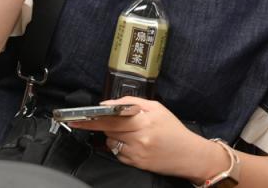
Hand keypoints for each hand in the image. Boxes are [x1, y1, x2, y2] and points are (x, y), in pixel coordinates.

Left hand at [78, 97, 223, 180]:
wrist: (188, 154)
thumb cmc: (173, 130)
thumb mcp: (157, 108)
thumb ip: (132, 102)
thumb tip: (110, 104)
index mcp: (145, 121)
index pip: (112, 118)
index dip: (93, 118)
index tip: (79, 117)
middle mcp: (139, 138)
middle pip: (108, 130)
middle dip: (96, 125)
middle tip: (85, 121)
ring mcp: (137, 153)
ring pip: (111, 142)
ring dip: (112, 136)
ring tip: (126, 132)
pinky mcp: (136, 164)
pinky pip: (118, 154)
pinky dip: (119, 147)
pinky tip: (131, 143)